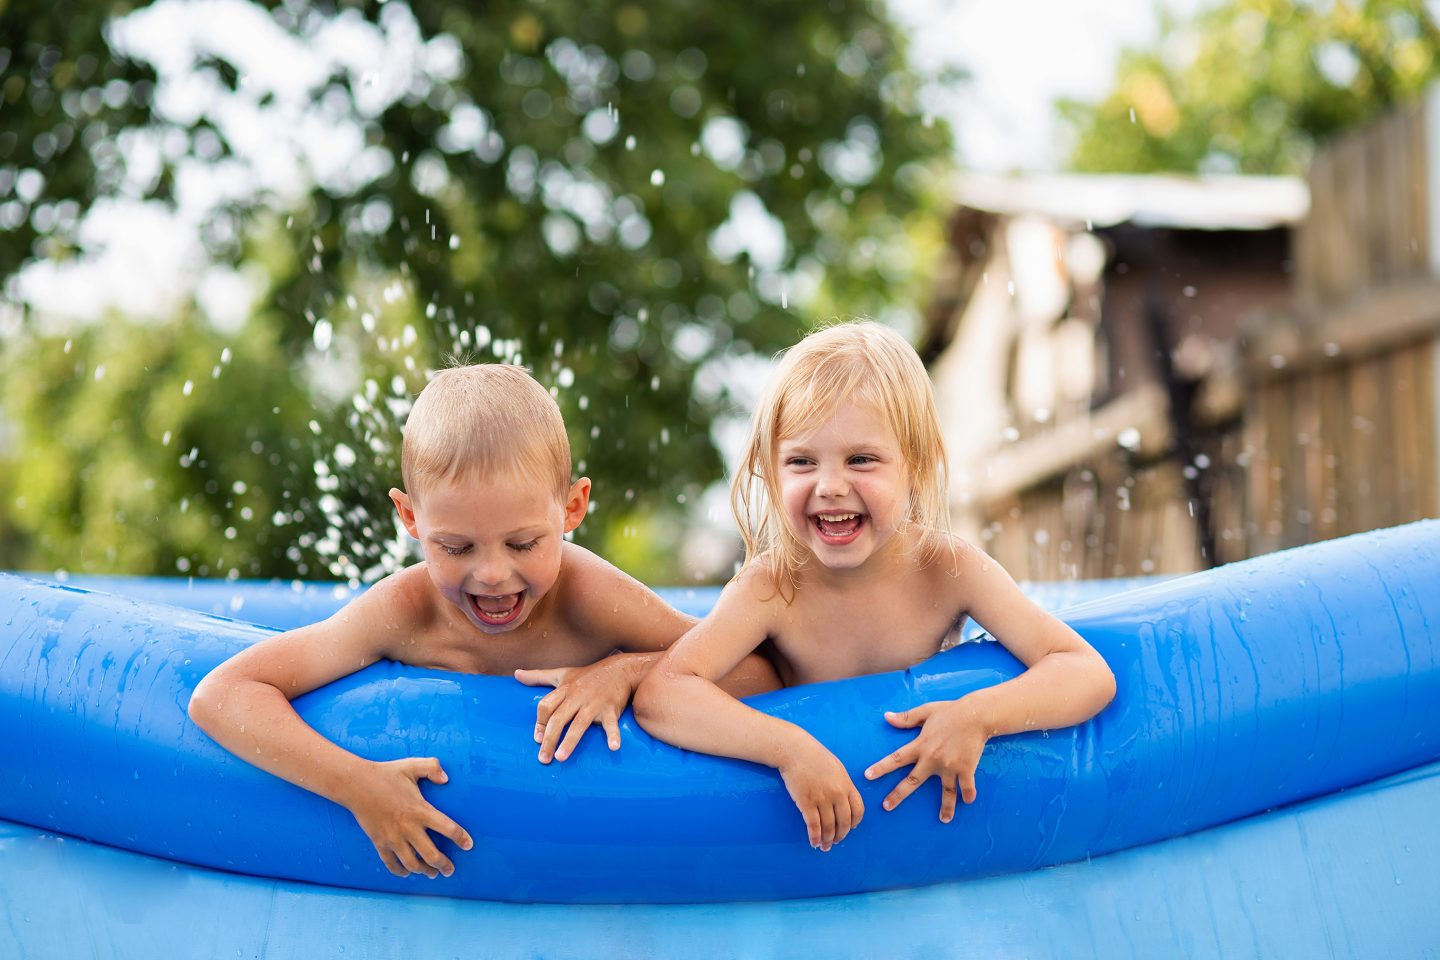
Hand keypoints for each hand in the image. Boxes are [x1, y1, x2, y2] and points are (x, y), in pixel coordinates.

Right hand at [345, 757, 472, 877]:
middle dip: (444, 865)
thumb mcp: (412, 765)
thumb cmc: (386, 773)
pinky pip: (391, 863)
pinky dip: (400, 871)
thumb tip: (446, 778)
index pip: (447, 828)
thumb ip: (432, 767)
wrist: (355, 784)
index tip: (468, 845)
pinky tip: (407, 872)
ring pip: (412, 863)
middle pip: (431, 854)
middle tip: (450, 870)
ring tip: (432, 873)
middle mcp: (408, 827)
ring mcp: (393, 837)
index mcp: (420, 810)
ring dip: (424, 871)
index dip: (461, 838)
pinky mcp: (379, 842)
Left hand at [515, 655, 645, 762]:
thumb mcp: (562, 673)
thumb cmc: (588, 675)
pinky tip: (613, 747)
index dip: (540, 723)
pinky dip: (613, 735)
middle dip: (549, 739)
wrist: (620, 669)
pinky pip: (611, 723)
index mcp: (564, 690)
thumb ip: (538, 676)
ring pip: (579, 723)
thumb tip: (516, 674)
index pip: (546, 707)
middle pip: (559, 718)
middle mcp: (577, 696)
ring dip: (570, 741)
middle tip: (543, 759)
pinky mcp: (611, 708)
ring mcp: (594, 703)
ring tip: (561, 758)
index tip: (537, 739)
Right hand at [776, 735, 863, 850]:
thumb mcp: (836, 767)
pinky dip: (815, 837)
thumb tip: (844, 798)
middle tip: (836, 841)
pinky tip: (814, 843)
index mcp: (846, 784)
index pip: (858, 810)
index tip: (850, 828)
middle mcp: (837, 793)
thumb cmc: (814, 756)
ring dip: (827, 840)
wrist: (794, 750)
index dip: (855, 823)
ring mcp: (822, 798)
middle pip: (844, 822)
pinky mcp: (806, 802)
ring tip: (825, 846)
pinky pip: (813, 825)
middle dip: (841, 835)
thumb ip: (842, 783)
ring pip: (829, 826)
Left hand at [863, 698, 988, 822]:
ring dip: (946, 807)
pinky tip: (967, 802)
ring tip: (944, 819)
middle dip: (898, 795)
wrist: (976, 715)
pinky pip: (966, 787)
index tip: (867, 776)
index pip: (896, 758)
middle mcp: (933, 758)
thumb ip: (906, 718)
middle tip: (886, 806)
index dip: (881, 767)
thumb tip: (886, 717)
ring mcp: (950, 766)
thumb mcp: (926, 711)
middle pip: (913, 780)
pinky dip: (968, 795)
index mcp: (921, 745)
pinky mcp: (966, 768)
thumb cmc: (950, 711)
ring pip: (946, 791)